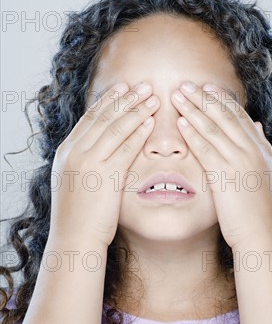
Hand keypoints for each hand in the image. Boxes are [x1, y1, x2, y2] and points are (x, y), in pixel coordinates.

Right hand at [49, 82, 157, 246]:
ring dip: (136, 109)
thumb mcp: (74, 182)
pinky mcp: (105, 175)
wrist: (74, 238)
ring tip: (152, 96)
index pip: (90, 118)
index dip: (109, 101)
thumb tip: (98, 151)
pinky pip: (125, 147)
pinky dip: (139, 132)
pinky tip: (151, 122)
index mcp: (66, 151)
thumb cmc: (77, 216)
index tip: (123, 87)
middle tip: (143, 84)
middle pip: (104, 117)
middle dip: (126, 98)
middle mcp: (75, 152)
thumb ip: (84, 163)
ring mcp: (89, 162)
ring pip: (115, 127)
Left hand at [172, 81, 271, 249]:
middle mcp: (253, 151)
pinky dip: (193, 134)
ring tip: (178, 95)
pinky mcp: (226, 175)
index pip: (239, 117)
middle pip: (225, 116)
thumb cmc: (261, 211)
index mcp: (262, 150)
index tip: (206, 88)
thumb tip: (257, 127)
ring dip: (194, 109)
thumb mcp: (265, 174)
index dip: (221, 101)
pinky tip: (181, 122)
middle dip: (203, 98)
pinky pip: (206, 149)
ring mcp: (240, 162)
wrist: (263, 235)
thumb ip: (260, 149)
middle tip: (186, 84)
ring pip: (214, 128)